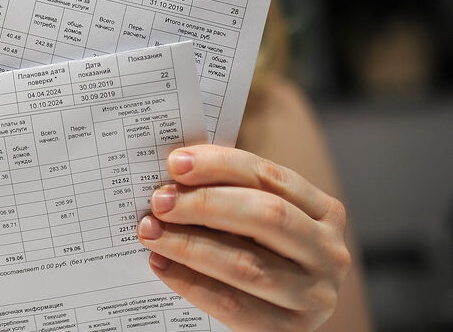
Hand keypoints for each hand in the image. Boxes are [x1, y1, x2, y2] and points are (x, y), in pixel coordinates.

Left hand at [135, 145, 350, 330]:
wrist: (274, 313)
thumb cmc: (258, 252)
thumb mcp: (254, 219)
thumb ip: (228, 194)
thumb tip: (173, 174)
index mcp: (323, 211)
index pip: (269, 176)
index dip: (220, 165)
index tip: (176, 163)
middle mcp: (328, 251)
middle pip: (265, 215)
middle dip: (205, 203)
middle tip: (160, 201)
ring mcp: (314, 295)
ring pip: (246, 263)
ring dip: (189, 244)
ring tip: (151, 232)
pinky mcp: (289, 331)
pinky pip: (232, 304)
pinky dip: (190, 281)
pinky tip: (161, 264)